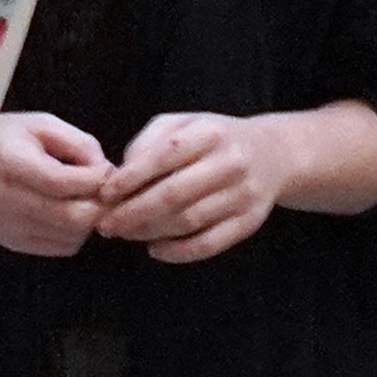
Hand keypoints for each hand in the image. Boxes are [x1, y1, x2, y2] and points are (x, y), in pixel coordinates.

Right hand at [0, 108, 116, 258]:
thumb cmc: (1, 137)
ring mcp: (7, 225)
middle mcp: (6, 199)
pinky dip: (73, 233)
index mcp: (11, 162)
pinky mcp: (10, 240)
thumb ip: (77, 143)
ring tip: (82, 199)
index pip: (67, 182)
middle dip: (99, 204)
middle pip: (73, 217)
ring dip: (88, 220)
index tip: (105, 169)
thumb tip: (105, 172)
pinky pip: (60, 247)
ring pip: (71, 236)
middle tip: (103, 190)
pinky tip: (66, 212)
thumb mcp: (38, 125)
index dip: (97, 178)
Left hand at [96, 108, 297, 261]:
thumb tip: (120, 174)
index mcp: (209, 133)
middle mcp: (230, 164)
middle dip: (133, 212)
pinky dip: (180, 252)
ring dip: (151, 232)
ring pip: (190, 221)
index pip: (163, 156)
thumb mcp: (182, 124)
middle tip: (106, 224)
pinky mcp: (250, 222)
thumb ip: (149, 142)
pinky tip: (155, 250)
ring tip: (124, 234)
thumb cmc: (212, 139)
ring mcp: (243, 195)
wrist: (273, 154)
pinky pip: (211, 243)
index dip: (130, 177)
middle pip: (174, 194)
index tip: (103, 193)